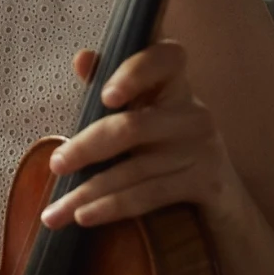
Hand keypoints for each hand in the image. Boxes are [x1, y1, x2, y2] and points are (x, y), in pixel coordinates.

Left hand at [38, 40, 245, 230]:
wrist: (219, 195)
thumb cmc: (164, 145)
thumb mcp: (140, 112)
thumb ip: (109, 84)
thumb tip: (82, 58)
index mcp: (174, 85)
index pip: (165, 58)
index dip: (135, 72)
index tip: (106, 96)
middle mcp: (193, 112)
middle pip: (133, 126)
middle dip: (87, 148)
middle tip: (56, 165)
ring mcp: (203, 148)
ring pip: (134, 168)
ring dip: (87, 192)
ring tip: (54, 212)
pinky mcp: (205, 183)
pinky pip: (149, 195)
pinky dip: (112, 207)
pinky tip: (84, 216)